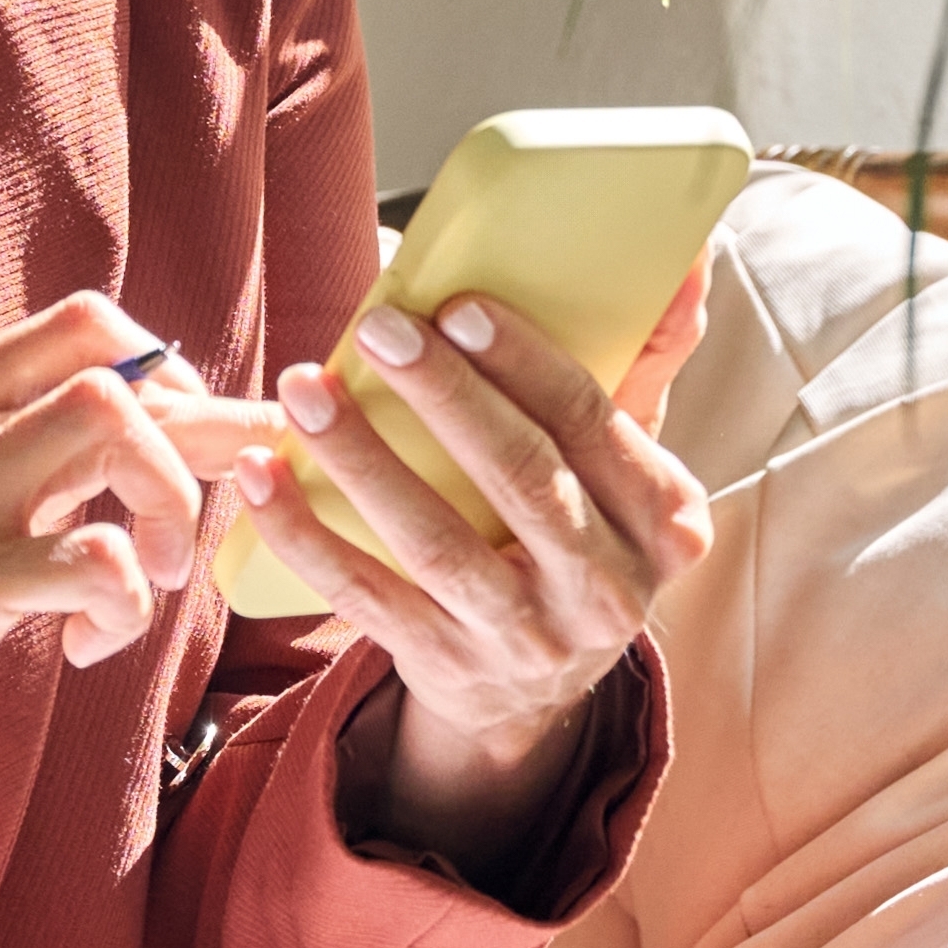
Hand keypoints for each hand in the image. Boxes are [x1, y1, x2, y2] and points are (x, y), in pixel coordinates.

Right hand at [0, 291, 289, 947]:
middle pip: (110, 365)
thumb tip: (137, 450)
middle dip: (196, 436)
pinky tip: (87, 649)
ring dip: (170, 503)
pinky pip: (97, 558)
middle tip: (188, 524)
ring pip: (111, 423)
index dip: (165, 377)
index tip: (188, 452)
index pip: (78, 328)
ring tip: (150, 581)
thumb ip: (12, 478)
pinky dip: (125, 605)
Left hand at [244, 267, 713, 881]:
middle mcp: (606, 589)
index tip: (459, 306)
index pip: (593, 424)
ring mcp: (525, 637)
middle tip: (379, 331)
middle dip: (445, 397)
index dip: (525, 363)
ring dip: (362, 459)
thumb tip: (685, 258)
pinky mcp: (447, 665)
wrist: (537, 689)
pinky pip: (364, 595)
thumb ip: (649, 362)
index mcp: (665, 522)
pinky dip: (305, 534)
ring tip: (304, 390)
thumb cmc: (580, 533)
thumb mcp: (630, 465)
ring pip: (435, 542)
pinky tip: (262, 475)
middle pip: (522, 479)